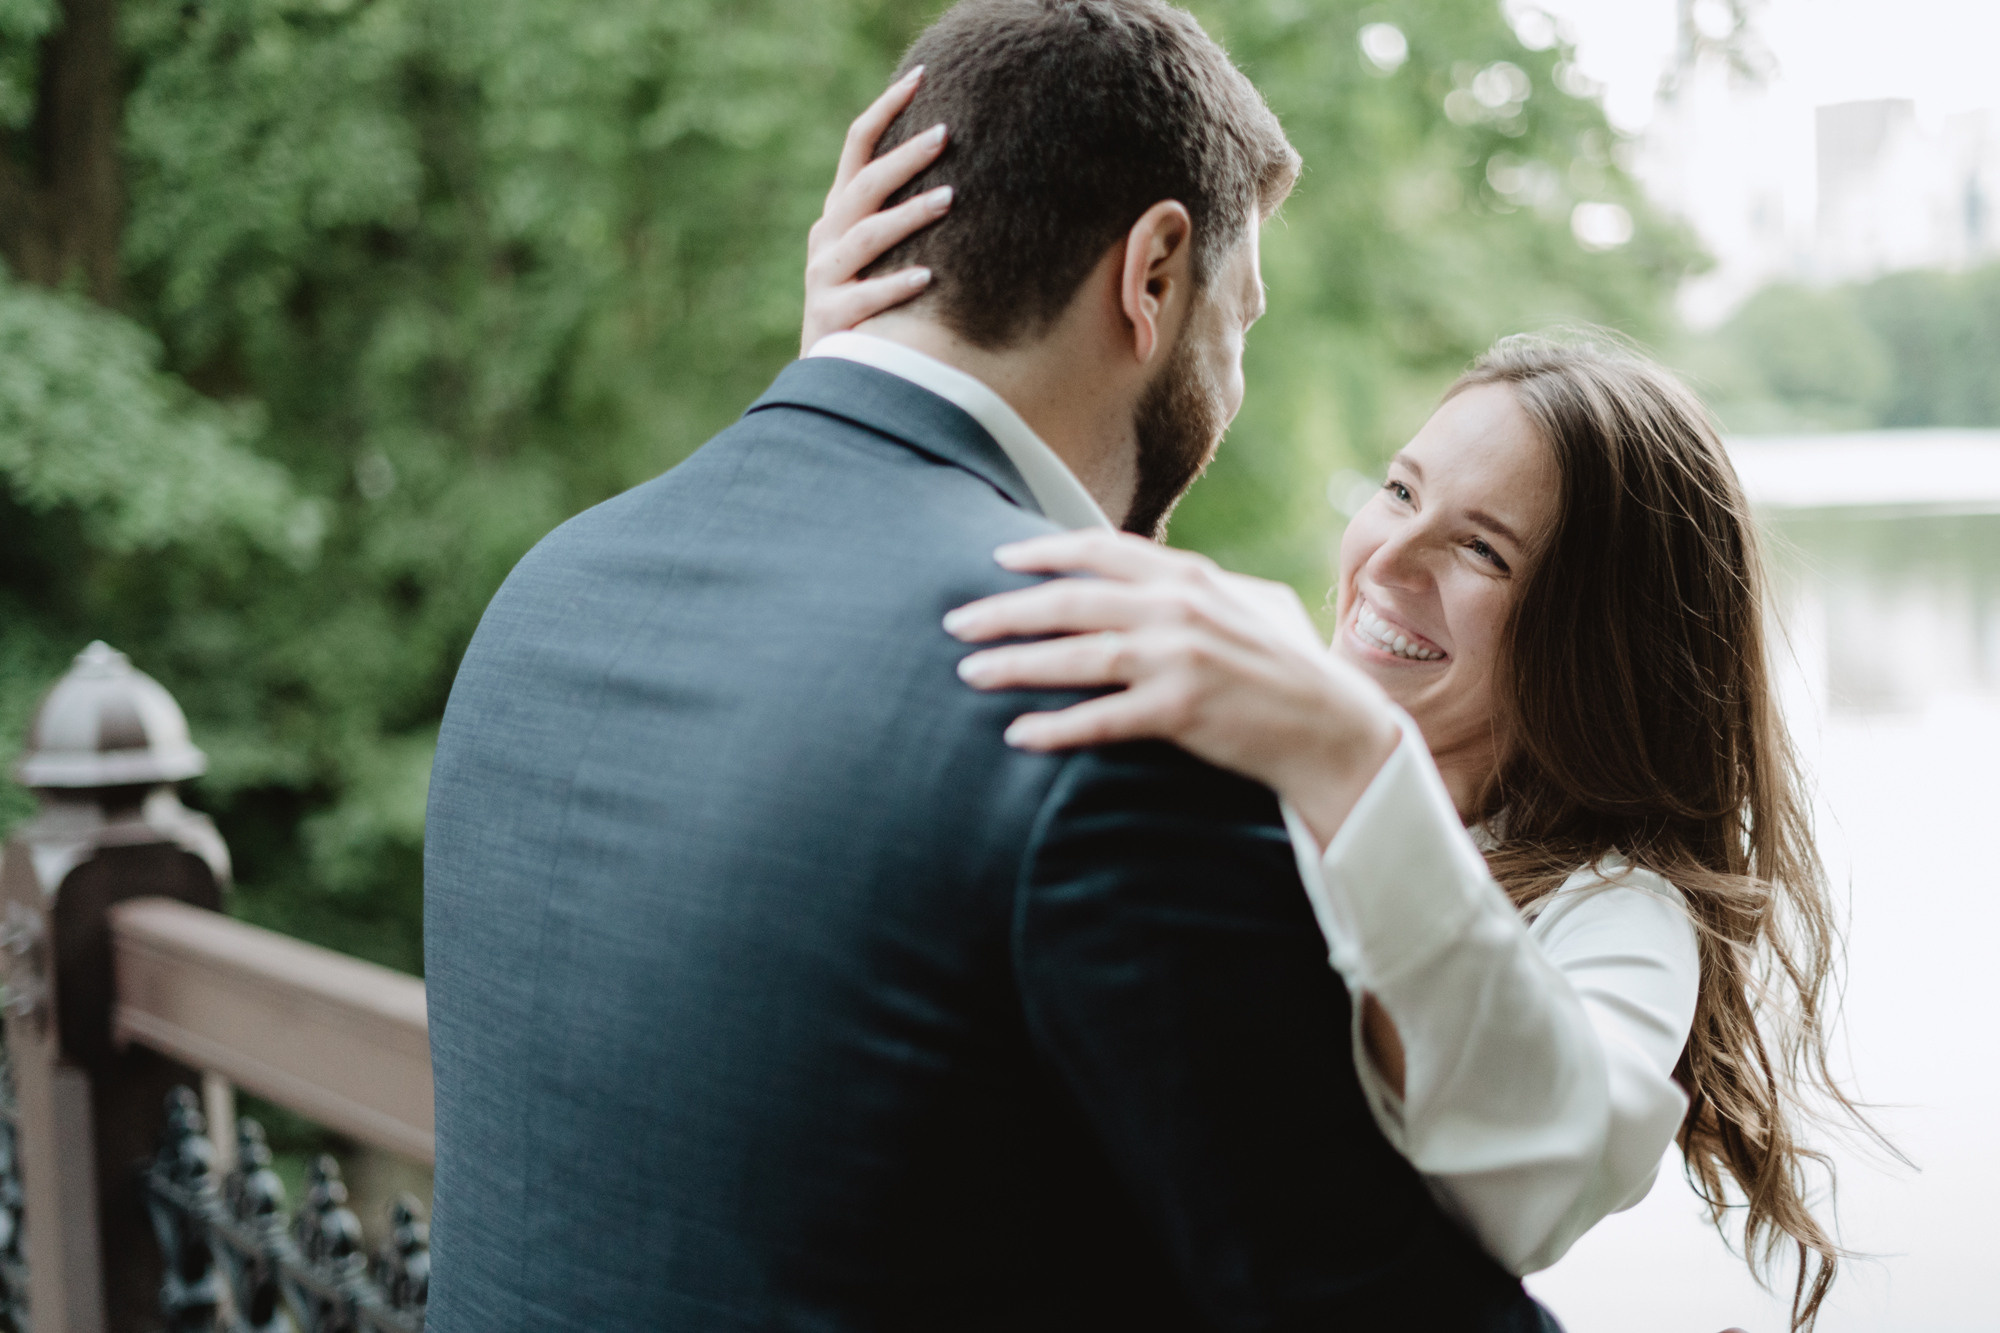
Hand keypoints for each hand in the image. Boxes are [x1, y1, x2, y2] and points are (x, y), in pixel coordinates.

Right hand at [801, 67, 955, 354]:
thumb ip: (899, 213)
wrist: (829, 375)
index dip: (885, 110)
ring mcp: (823, 278)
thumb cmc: (867, 307)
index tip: (922, 77)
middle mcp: (826, 239)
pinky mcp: (830, 318)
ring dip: (908, 216)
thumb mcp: (873, 254)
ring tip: (950, 199)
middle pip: (864, 187)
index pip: (857, 149)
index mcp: (837, 215)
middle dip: (904, 158)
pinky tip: (930, 277)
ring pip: (865, 237)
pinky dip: (896, 286)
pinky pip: (866, 298)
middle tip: (946, 133)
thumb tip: (968, 169)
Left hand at [942, 530, 1401, 847]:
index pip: (1102, 549)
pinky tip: (1018, 734)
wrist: (1337, 730)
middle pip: (1073, 600)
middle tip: (955, 620)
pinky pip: (1102, 717)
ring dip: (1015, 663)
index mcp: (1192, 578)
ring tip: (969, 673)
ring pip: (1077, 655)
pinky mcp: (1183, 710)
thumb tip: (1152, 577)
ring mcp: (1181, 658)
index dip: (1044, 551)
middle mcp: (1180, 608)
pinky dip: (1056, 727)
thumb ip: (1198, 590)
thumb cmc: (1290, 671)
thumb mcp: (1249, 607)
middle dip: (1006, 609)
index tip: (998, 556)